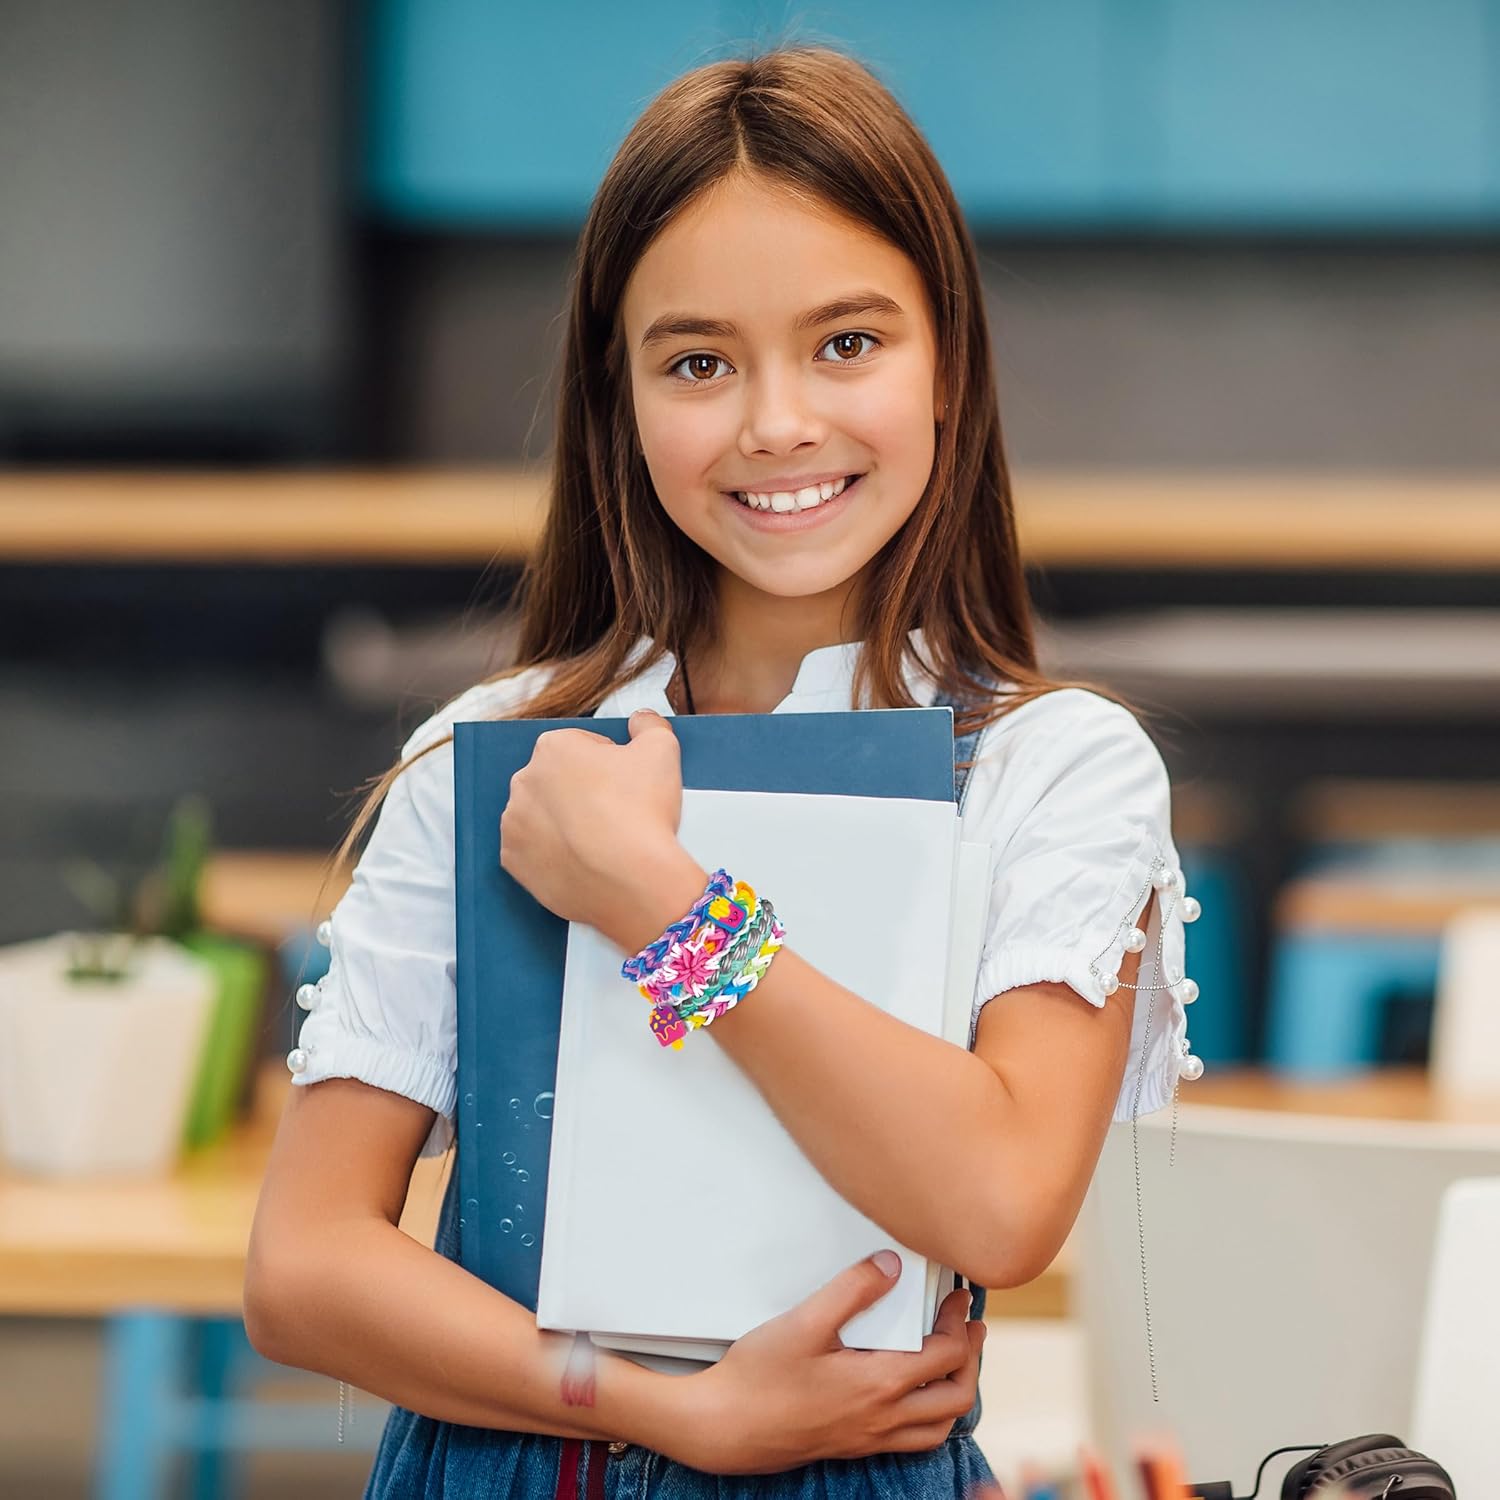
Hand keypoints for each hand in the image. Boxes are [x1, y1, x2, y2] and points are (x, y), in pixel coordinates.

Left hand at [499, 710, 704, 945]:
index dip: (610, 764)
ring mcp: (514, 823)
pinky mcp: (513, 861)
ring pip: (542, 815)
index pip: (583, 746)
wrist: (632, 880)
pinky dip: (552, 854)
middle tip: (616, 813)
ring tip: (600, 840)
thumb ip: (649, 725)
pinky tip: (582, 860)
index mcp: (554, 747)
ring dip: (565, 822)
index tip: (627, 785)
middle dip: (582, 792)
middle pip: (558, 780)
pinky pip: (533, 851)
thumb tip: (641, 720)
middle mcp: (523, 781)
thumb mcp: (662, 749)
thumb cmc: (644, 813)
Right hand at [670, 1253, 984, 1475]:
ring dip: (954, 1392)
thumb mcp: (805, 1321)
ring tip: (950, 1361)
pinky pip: (911, 1441)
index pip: (947, 1355)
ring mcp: (869, 1437)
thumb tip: (892, 1265)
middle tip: (968, 1327)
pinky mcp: (853, 1446)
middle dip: (969, 1359)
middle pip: (956, 1396)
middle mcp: (883, 1418)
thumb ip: (852, 1289)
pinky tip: (910, 1395)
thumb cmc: (760, 1378)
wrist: (725, 1427)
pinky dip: (928, 1418)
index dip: (960, 1322)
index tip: (958, 1297)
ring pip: (938, 1427)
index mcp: (880, 1385)